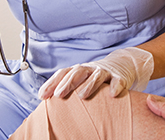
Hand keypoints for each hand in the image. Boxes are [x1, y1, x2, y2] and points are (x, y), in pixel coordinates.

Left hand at [38, 47, 153, 98]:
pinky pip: (118, 81)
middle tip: (58, 94)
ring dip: (89, 85)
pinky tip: (112, 94)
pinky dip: (115, 86)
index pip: (63, 73)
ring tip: (82, 95)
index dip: (52, 83)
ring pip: (96, 76)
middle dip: (67, 83)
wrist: (122, 64)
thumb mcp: (81, 80)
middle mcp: (90, 69)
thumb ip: (66, 88)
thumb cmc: (96, 77)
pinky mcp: (120, 77)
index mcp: (79, 70)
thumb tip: (44, 100)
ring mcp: (105, 72)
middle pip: (78, 72)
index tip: (42, 96)